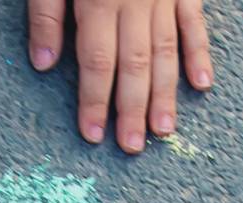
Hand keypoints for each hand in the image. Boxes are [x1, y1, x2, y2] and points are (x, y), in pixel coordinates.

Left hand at [30, 0, 212, 153]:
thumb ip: (45, 14)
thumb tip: (41, 65)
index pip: (96, 61)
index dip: (94, 100)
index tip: (93, 134)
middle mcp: (134, 2)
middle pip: (134, 64)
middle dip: (132, 108)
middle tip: (131, 148)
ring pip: (166, 50)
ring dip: (164, 93)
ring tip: (162, 132)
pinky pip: (194, 22)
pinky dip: (199, 53)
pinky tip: (201, 85)